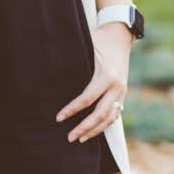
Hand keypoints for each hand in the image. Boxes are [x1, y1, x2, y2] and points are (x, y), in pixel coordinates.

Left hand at [55, 22, 132, 143]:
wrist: (120, 35)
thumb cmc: (99, 40)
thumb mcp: (87, 47)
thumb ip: (74, 61)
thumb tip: (50, 70)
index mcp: (107, 76)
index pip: (87, 98)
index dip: (72, 110)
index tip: (59, 118)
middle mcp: (117, 86)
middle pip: (100, 114)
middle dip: (84, 128)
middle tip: (70, 137)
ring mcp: (122, 91)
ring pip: (110, 118)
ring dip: (95, 130)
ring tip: (80, 139)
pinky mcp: (123, 94)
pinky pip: (115, 114)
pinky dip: (104, 125)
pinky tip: (93, 131)